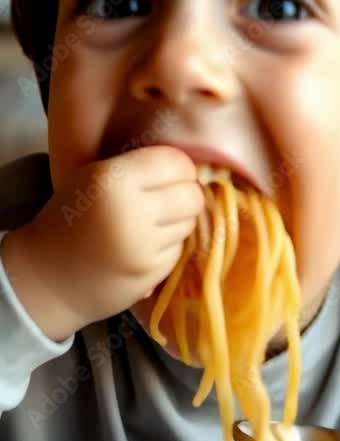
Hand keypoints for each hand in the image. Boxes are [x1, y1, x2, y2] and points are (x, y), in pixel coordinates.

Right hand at [1, 146, 203, 340]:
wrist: (47, 278)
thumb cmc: (69, 220)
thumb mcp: (92, 178)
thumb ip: (136, 167)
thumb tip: (189, 165)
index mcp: (113, 180)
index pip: (176, 162)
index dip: (178, 167)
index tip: (168, 174)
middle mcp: (133, 212)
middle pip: (192, 195)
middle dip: (185, 195)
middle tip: (167, 199)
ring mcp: (144, 247)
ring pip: (189, 222)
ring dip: (177, 221)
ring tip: (150, 224)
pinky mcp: (152, 273)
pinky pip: (179, 249)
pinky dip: (168, 245)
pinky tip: (144, 247)